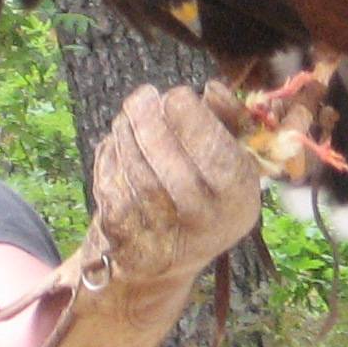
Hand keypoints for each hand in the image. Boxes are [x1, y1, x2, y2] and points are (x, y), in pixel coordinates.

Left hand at [91, 82, 265, 280]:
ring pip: (138, 175)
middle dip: (151, 123)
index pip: (218, 158)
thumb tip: (213, 89)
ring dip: (127, 135)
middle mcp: (205, 224)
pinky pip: (113, 188)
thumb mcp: (230, 158)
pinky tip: (116, 143)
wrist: (166, 257)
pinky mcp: (125, 239)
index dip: (193, 120)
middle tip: (142, 96)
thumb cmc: (203, 191)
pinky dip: (110, 158)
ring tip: (128, 116)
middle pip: (172, 168)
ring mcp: (164, 237)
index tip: (176, 94)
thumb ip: (227, 119)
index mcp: (238, 199)